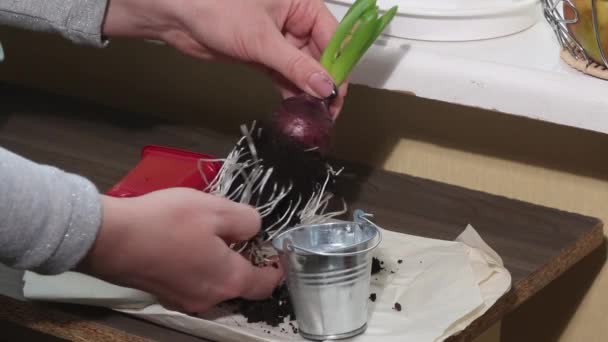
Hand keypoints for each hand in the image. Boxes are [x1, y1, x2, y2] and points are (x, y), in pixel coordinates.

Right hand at [77, 188, 282, 312]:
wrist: (111, 239)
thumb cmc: (169, 222)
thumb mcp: (216, 209)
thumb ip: (246, 221)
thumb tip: (254, 231)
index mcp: (229, 280)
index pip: (265, 284)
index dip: (276, 269)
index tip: (277, 254)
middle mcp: (210, 298)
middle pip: (239, 285)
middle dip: (245, 264)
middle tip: (241, 237)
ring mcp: (184, 300)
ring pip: (215, 284)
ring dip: (220, 265)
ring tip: (212, 238)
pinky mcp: (163, 295)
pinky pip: (193, 283)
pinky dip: (199, 269)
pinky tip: (187, 247)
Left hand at [102, 0, 347, 117]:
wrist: (178, 17)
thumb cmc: (214, 7)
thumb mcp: (262, 40)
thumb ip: (295, 66)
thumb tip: (323, 86)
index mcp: (302, 5)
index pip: (333, 38)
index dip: (338, 67)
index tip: (337, 93)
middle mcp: (294, 21)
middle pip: (321, 56)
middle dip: (323, 83)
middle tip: (326, 110)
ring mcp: (279, 39)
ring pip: (303, 69)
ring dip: (307, 91)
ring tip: (311, 113)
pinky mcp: (264, 55)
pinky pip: (285, 75)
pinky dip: (290, 91)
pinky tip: (295, 106)